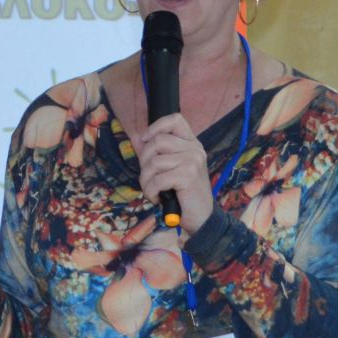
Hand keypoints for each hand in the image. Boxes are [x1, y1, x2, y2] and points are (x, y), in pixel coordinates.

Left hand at [136, 113, 213, 233]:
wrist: (201, 218)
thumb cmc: (183, 194)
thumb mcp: (167, 169)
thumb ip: (153, 153)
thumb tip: (136, 136)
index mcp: (191, 144)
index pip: (175, 119)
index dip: (156, 126)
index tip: (146, 140)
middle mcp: (194, 149)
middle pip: (157, 141)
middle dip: (144, 161)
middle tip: (148, 177)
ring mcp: (192, 162)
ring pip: (153, 162)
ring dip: (145, 180)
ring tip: (152, 190)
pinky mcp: (188, 176)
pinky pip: (157, 179)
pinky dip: (151, 191)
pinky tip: (157, 198)